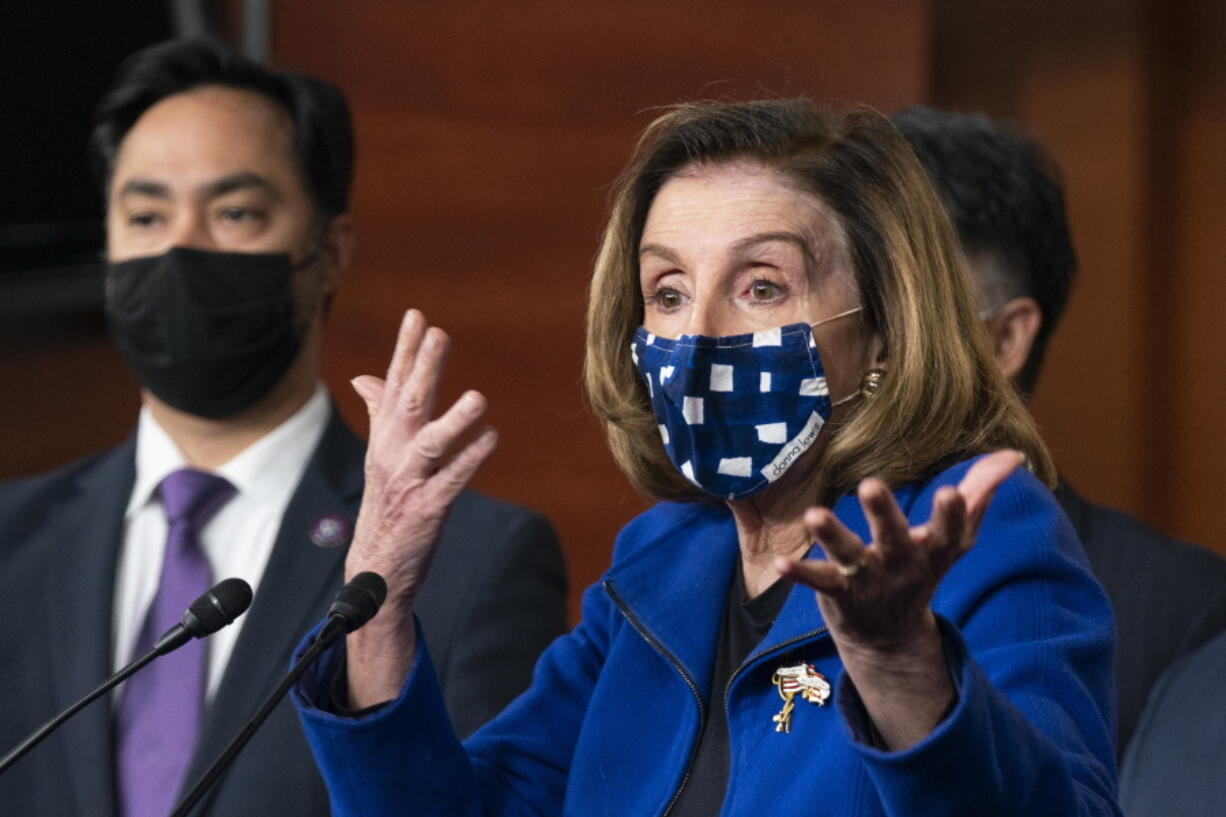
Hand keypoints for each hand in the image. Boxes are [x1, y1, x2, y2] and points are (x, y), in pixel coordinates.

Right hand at [344, 309, 497, 705]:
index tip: (417, 315)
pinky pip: (450, 481)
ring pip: (429, 443)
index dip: (405, 350)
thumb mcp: (381, 454)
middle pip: (409, 404)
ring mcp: (408, 482)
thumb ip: (379, 411)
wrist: (375, 568)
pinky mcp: (427, 509)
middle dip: (423, 368)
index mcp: (384, 437)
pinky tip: (490, 439)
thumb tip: (365, 377)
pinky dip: (470, 460)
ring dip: (453, 420)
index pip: (393, 384)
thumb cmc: (386, 503)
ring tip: (478, 397)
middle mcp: (392, 454)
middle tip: (439, 334)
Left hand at [775, 450, 1022, 748]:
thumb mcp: (956, 538)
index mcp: (935, 549)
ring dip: (833, 536)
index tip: (950, 491)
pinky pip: (818, 581)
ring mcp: (868, 579)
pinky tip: (779, 562)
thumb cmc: (922, 568)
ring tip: (815, 515)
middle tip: (870, 484)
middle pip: (895, 538)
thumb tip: (1015, 455)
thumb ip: (980, 493)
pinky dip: (799, 573)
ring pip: (849, 557)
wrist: (890, 635)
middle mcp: (902, 564)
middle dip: (884, 514)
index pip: (949, 531)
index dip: (952, 513)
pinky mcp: (837, 590)